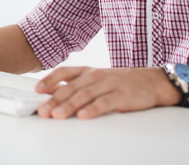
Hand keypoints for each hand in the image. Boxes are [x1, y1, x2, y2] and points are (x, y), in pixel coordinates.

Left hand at [34, 66, 179, 118]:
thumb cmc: (121, 81)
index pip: (65, 72)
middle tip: (42, 110)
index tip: (37, 90)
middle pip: (71, 87)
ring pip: (85, 95)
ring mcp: (109, 85)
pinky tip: (84, 116)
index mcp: (88, 71)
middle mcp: (96, 76)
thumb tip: (52, 93)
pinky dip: (93, 109)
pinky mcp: (121, 96)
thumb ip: (77, 84)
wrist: (151, 81)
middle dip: (54, 99)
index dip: (50, 80)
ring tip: (57, 115)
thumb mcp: (97, 79)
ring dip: (69, 105)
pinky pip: (105, 103)